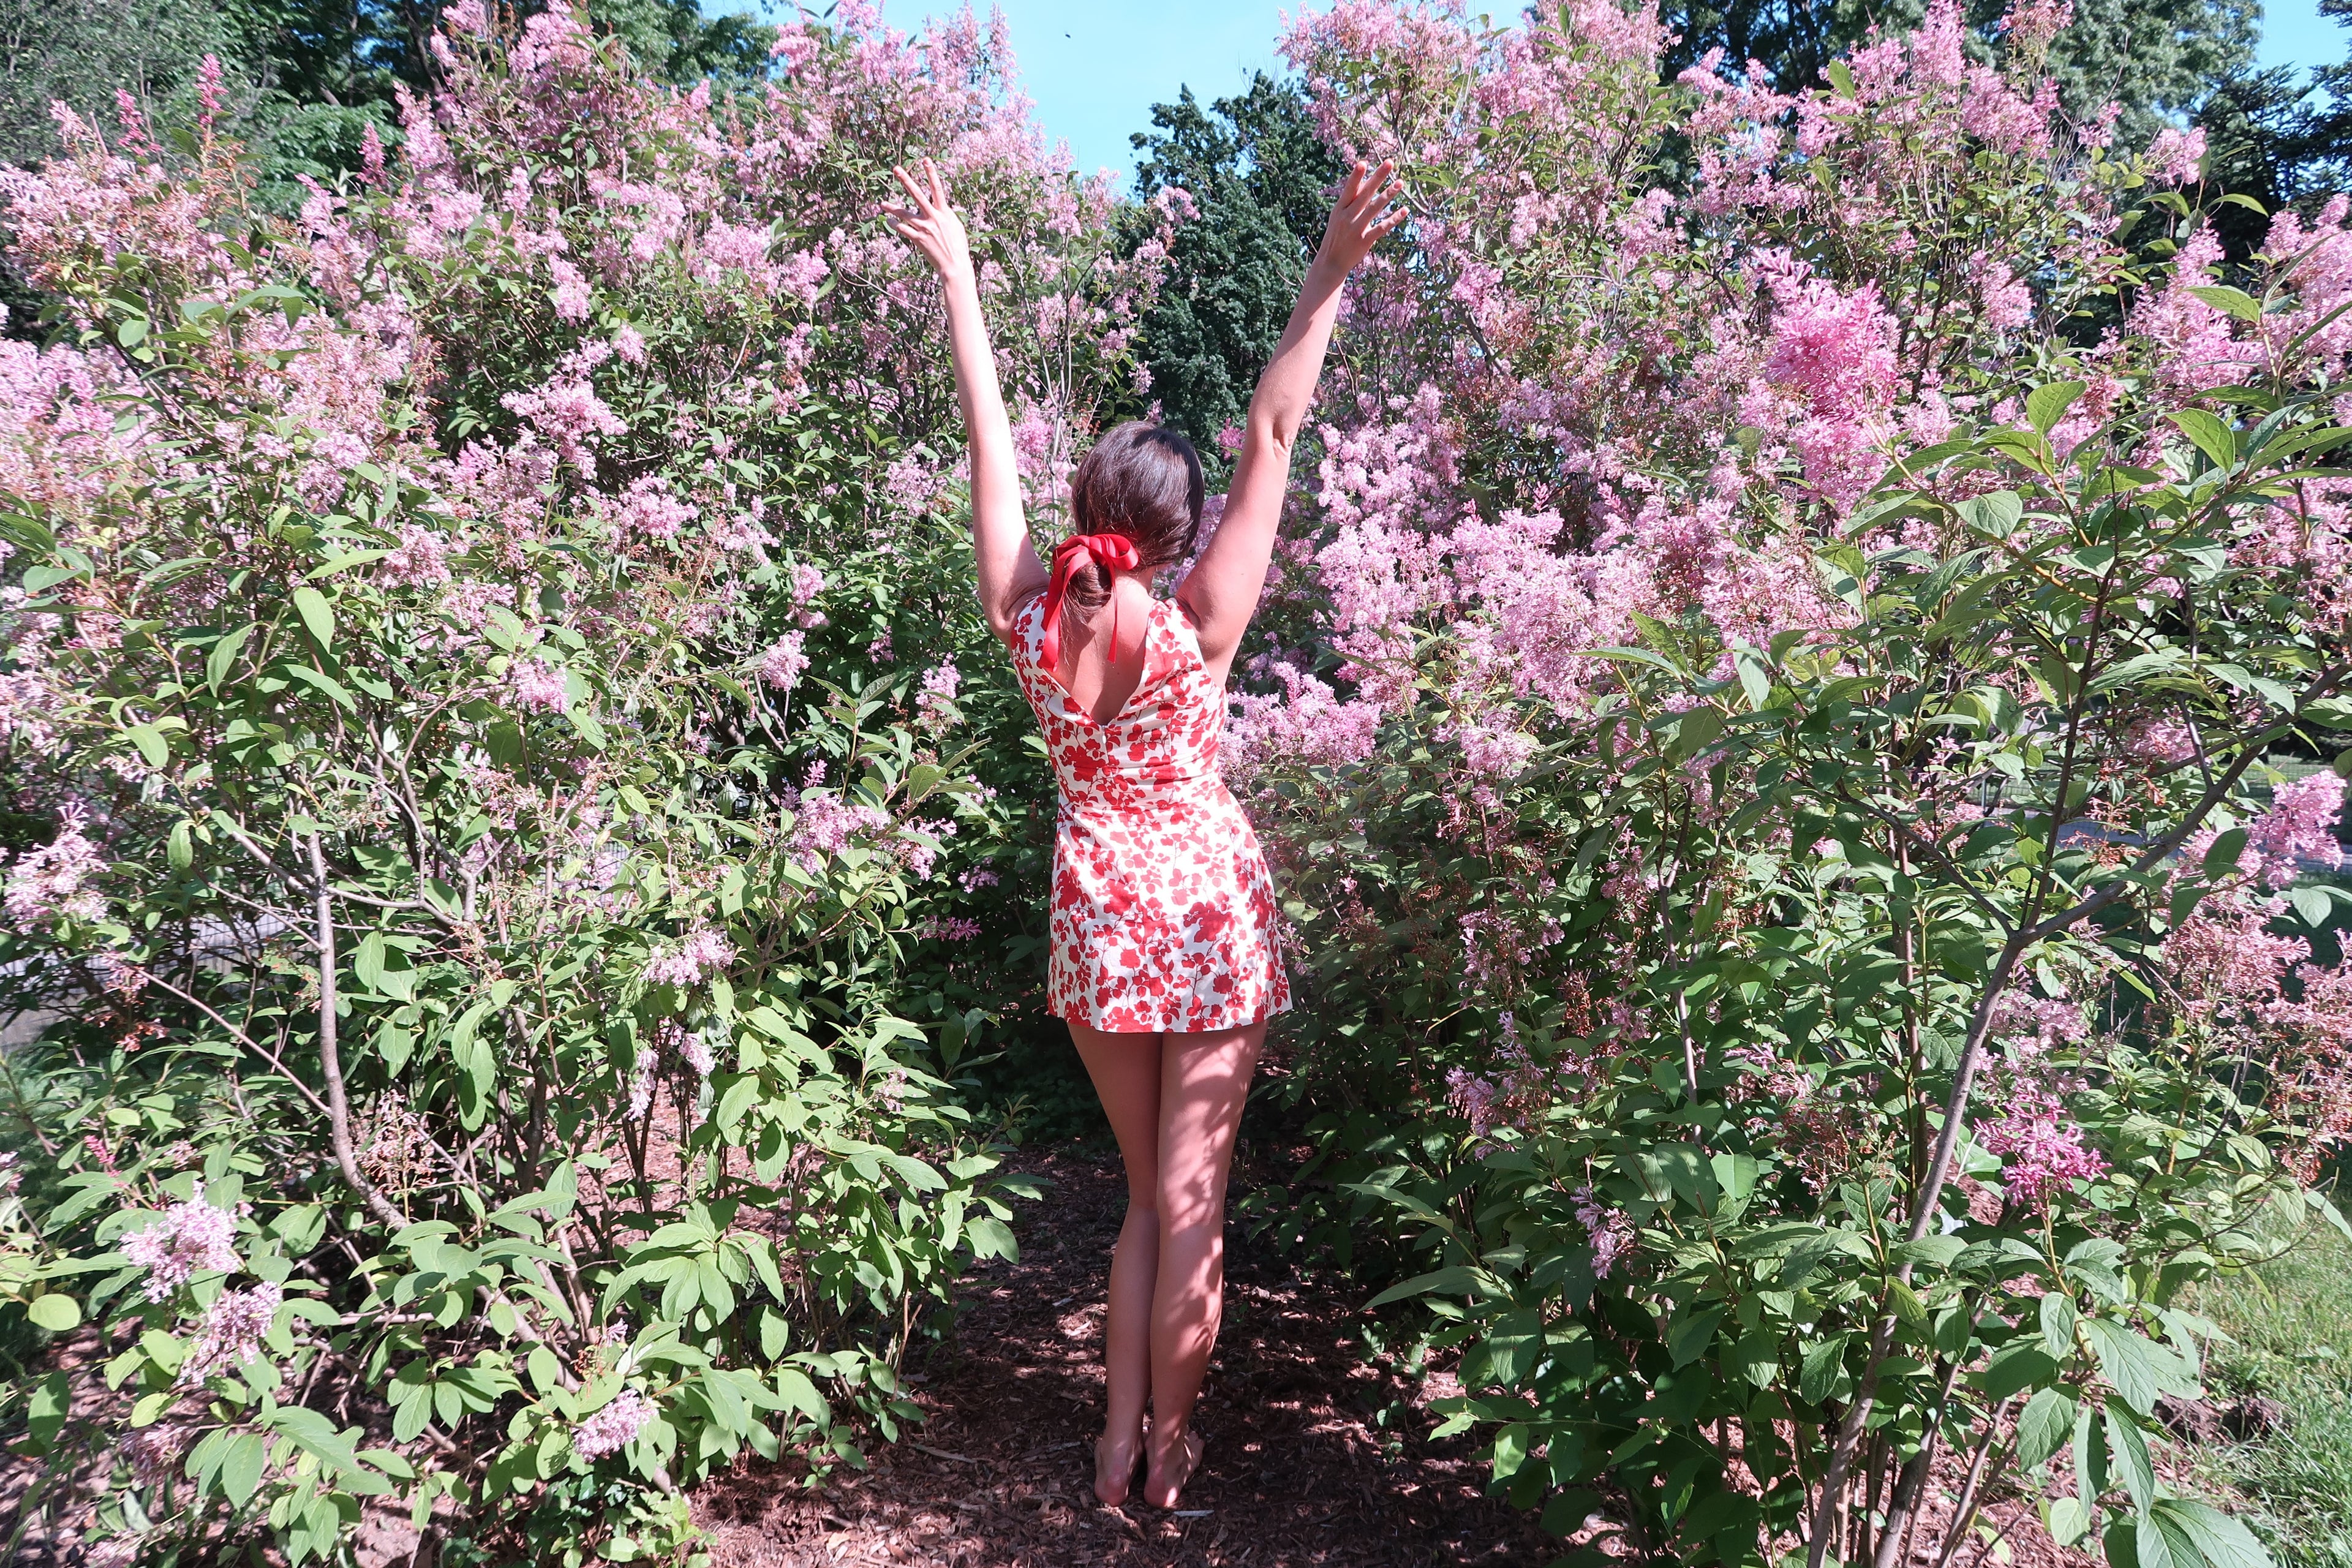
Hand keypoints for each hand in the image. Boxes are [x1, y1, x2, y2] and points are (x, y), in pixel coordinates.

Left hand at [881, 158, 974, 285]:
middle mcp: (933, 217)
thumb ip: (945, 215)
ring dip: (892, 208)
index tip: (925, 159)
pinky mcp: (918, 239)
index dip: (931, 173)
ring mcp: (924, 228)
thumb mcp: (956, 226)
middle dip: (906, 180)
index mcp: (944, 212)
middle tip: (896, 168)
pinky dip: (896, 225)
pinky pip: (903, 230)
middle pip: (917, 194)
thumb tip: (939, 208)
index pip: (937, 188)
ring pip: (904, 214)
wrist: (955, 265)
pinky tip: (890, 222)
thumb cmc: (958, 246)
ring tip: (882, 204)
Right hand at [1311, 160, 1406, 277]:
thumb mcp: (1338, 216)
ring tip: (1400, 182)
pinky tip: (1404, 210)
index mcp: (1339, 209)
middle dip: (1377, 177)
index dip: (1356, 176)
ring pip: (1374, 208)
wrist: (1331, 262)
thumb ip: (1351, 199)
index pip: (1349, 189)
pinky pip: (1381, 228)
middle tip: (1389, 162)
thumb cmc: (1337, 234)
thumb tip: (1364, 180)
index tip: (1363, 162)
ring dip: (1388, 194)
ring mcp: (1356, 229)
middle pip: (1365, 194)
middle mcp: (1347, 217)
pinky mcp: (1365, 240)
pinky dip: (1393, 219)